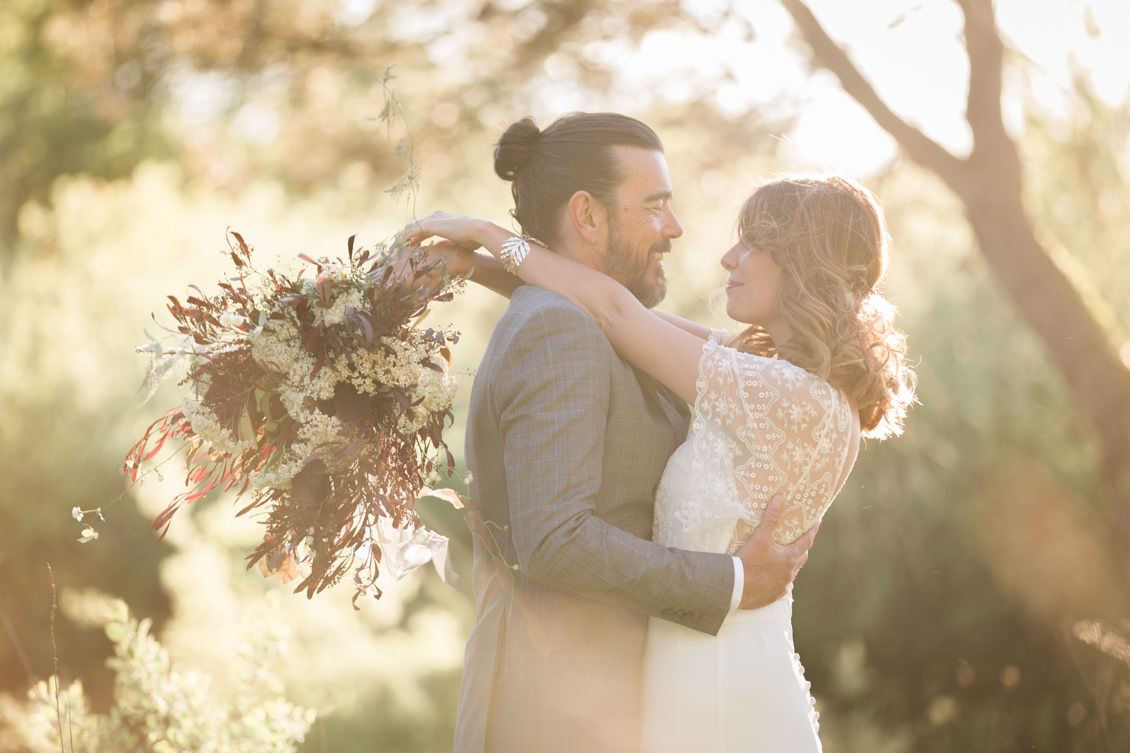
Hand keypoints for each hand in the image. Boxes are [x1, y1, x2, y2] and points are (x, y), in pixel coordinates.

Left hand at [404, 211, 488, 250]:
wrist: (479, 231)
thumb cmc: (473, 238)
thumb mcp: (457, 242)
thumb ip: (446, 242)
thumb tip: (439, 246)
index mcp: (442, 219)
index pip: (424, 226)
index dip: (416, 235)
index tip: (410, 245)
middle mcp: (435, 216)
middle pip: (415, 225)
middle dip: (406, 236)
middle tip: (398, 247)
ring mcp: (432, 219)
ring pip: (411, 228)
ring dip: (402, 238)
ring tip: (395, 249)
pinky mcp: (431, 224)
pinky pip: (412, 231)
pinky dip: (405, 239)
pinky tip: (400, 247)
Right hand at [735, 494, 818, 609]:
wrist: (736, 589)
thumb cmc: (749, 562)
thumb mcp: (760, 537)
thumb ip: (771, 518)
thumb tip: (781, 498)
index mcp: (790, 558)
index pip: (806, 540)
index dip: (812, 530)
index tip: (817, 521)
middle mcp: (789, 573)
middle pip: (801, 557)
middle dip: (802, 547)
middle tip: (799, 539)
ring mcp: (781, 586)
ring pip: (791, 572)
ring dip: (790, 564)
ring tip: (784, 557)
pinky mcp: (772, 596)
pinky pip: (780, 586)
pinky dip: (779, 579)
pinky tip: (772, 577)